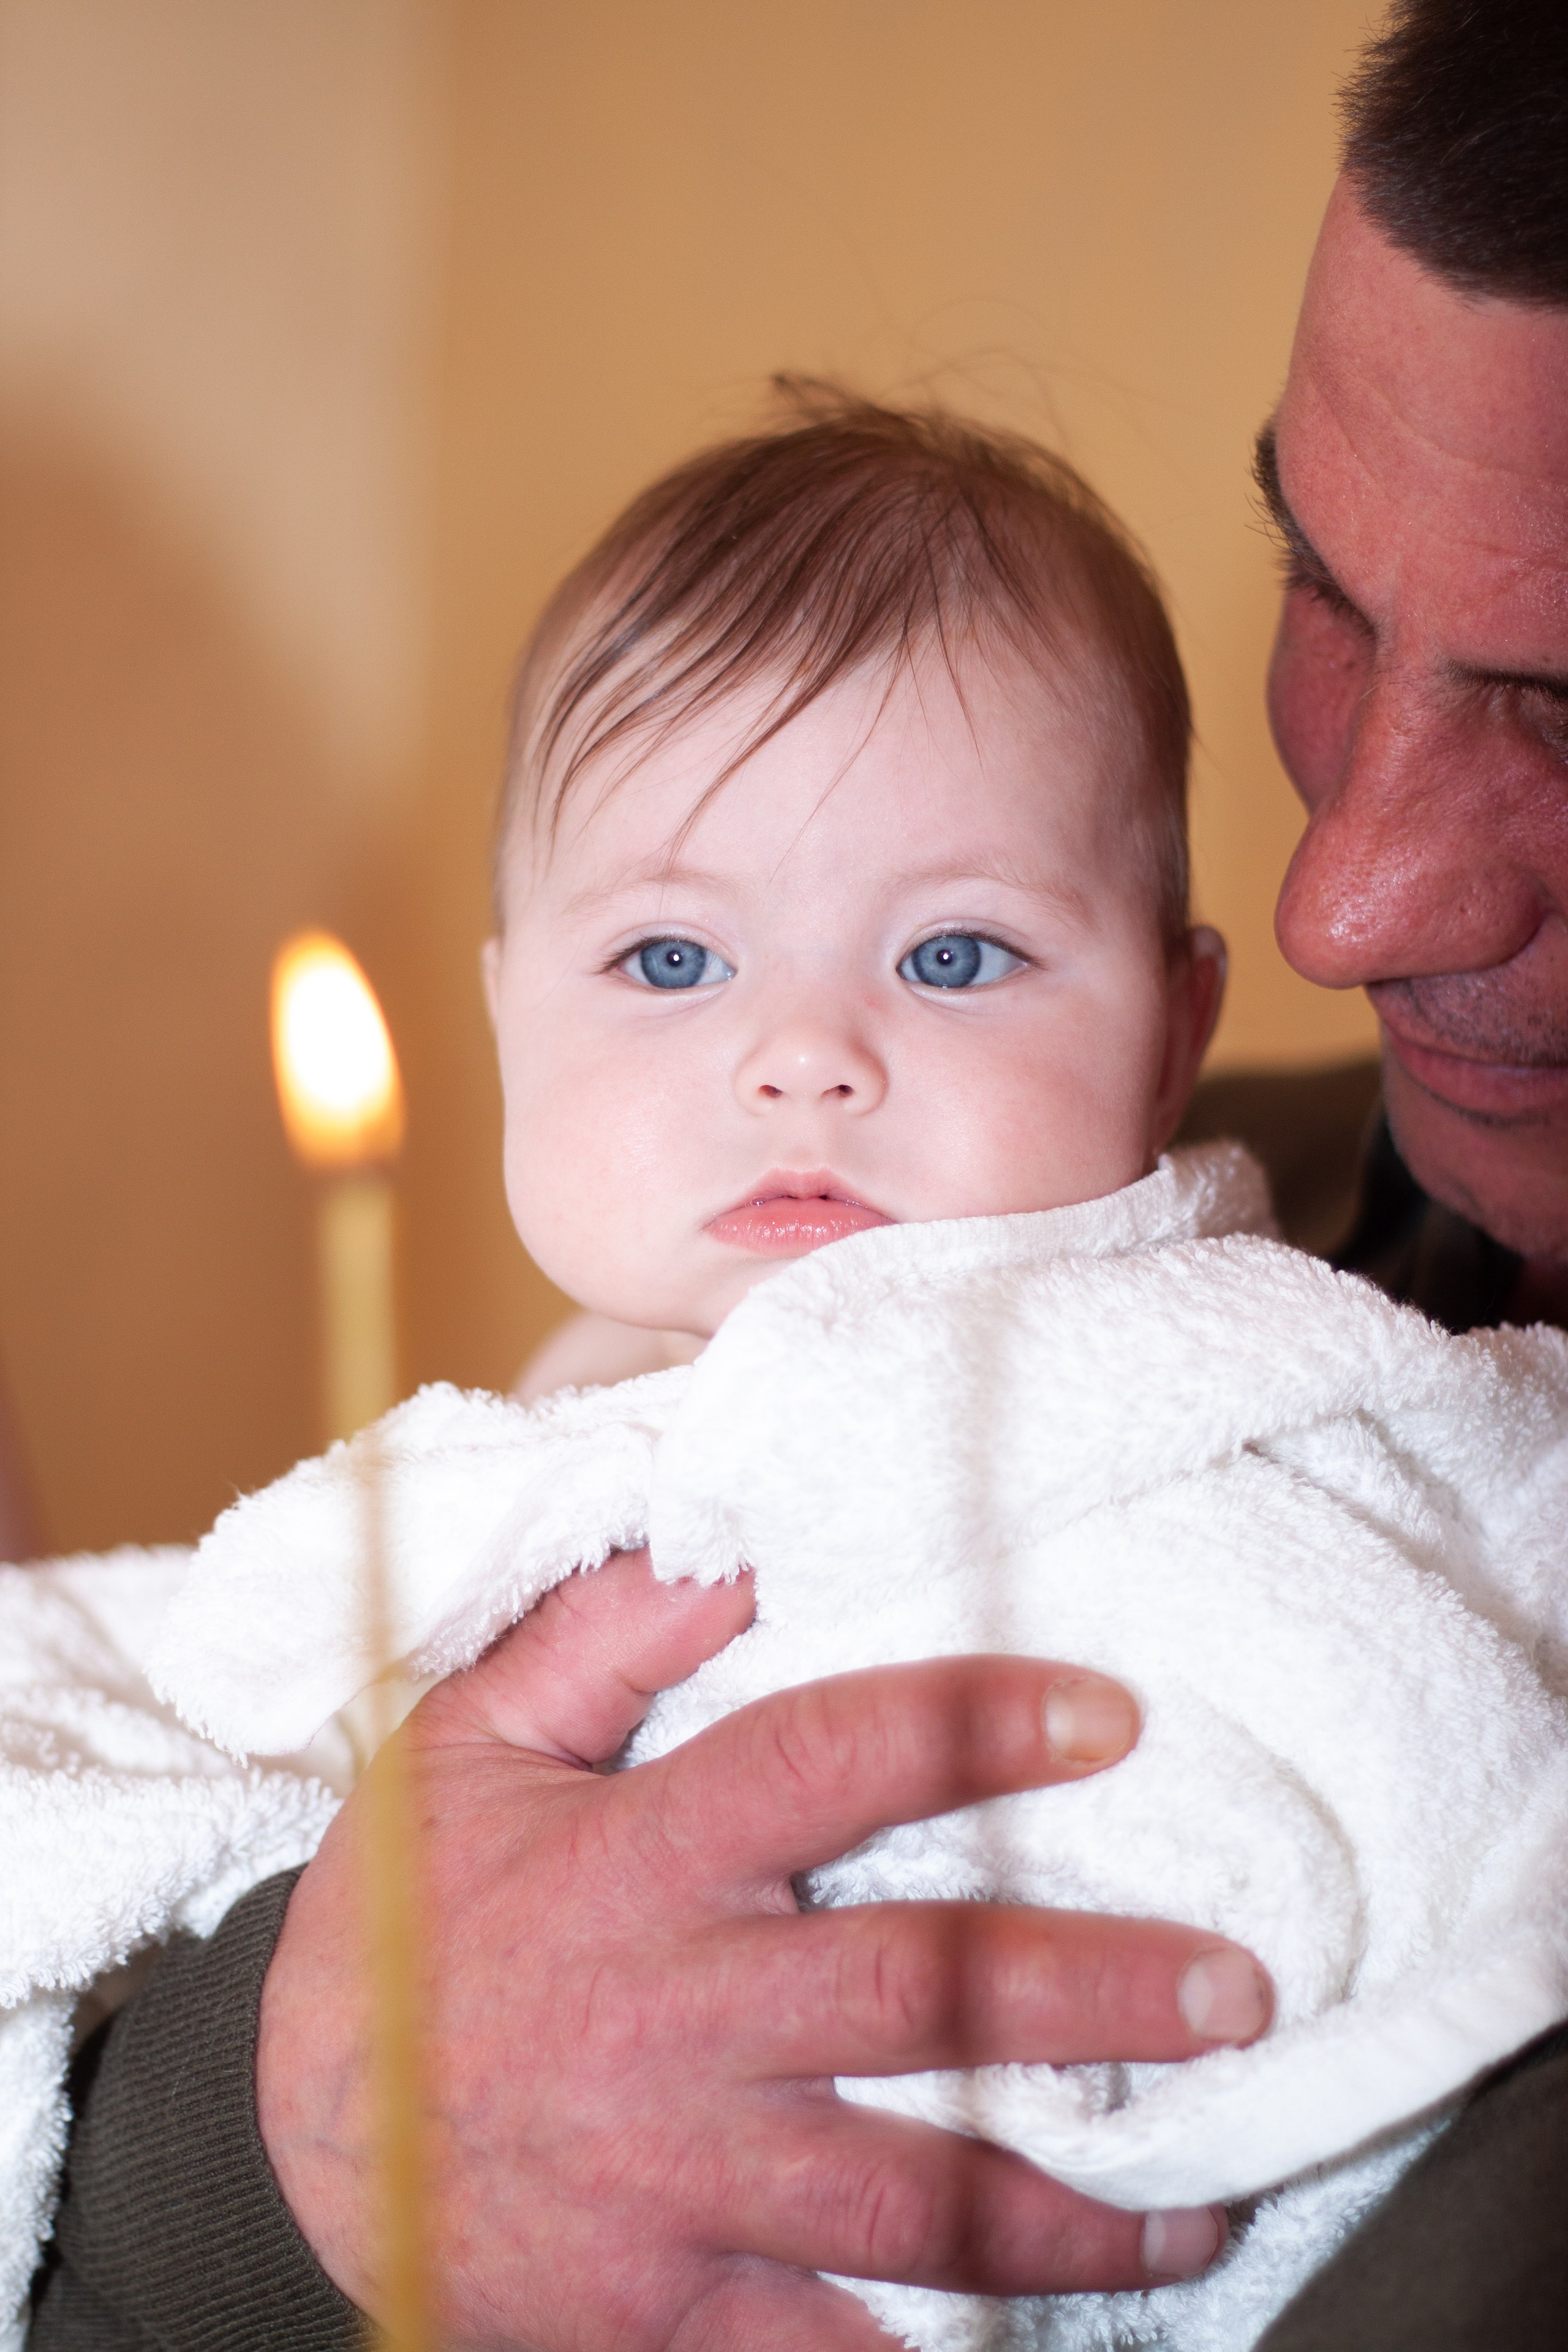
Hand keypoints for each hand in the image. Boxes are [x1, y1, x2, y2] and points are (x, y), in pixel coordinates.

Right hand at [258, 1553, 1271, 2348]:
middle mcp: (679, 2017)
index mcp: (638, 1861)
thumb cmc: (407, 1926)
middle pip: (916, 1990)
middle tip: (1240, 1992)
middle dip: (1087, 1990)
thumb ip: (599, 1638)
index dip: (973, 1727)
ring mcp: (679, 2179)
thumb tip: (735, 1547)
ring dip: (1072, 2206)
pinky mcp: (666, 2312)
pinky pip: (825, 2349)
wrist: (297, 2147)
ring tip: (1204, 2208)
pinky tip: (1046, 2345)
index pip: (828, 1763)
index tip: (1111, 1714)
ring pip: (911, 2195)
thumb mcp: (467, 1746)